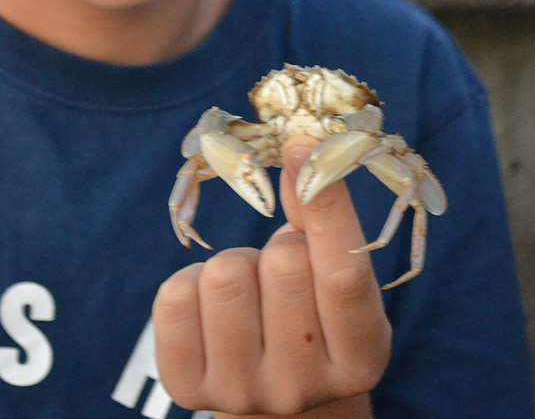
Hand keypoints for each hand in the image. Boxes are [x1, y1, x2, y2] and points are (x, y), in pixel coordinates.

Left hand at [153, 135, 390, 416]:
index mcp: (360, 356)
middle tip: (280, 268)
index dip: (325, 204)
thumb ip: (320, 218)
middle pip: (281, 265)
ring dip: (234, 264)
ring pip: (223, 276)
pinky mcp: (186, 387)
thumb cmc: (312, 313)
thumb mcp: (333, 274)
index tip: (301, 142)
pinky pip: (174, 296)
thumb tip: (300, 145)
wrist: (272, 392)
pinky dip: (189, 283)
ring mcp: (242, 392)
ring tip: (249, 289)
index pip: (344, 274)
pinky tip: (212, 308)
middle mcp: (303, 387)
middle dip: (277, 245)